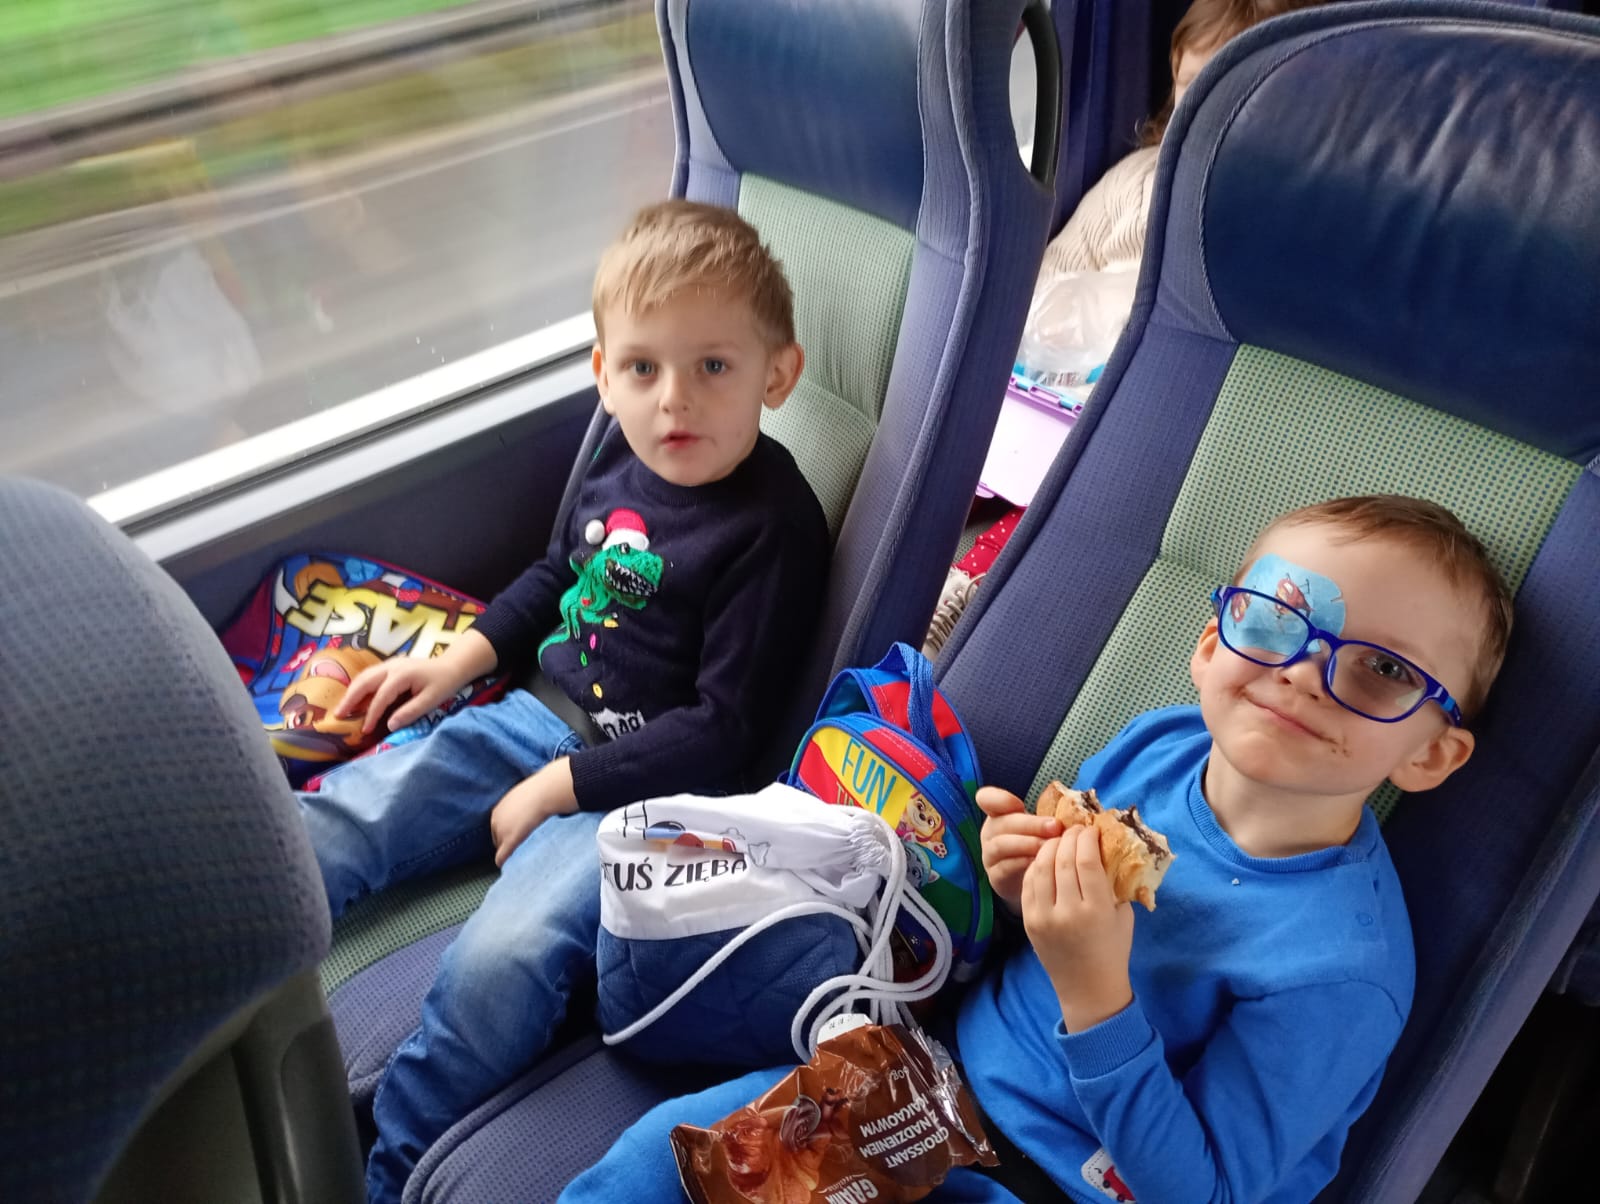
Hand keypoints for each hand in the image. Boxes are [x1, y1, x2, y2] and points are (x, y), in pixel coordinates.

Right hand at [336, 657, 462, 734]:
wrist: (452, 665)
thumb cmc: (444, 683)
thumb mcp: (432, 700)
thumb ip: (411, 712)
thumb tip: (390, 725)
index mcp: (402, 675)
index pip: (381, 696)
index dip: (371, 714)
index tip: (365, 730)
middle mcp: (392, 666)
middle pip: (364, 681)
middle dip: (350, 698)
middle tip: (338, 715)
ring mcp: (390, 664)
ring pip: (364, 676)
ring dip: (352, 692)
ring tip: (342, 709)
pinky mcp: (390, 666)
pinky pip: (370, 676)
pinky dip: (359, 687)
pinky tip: (355, 699)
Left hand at [489, 758, 576, 865]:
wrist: (545, 792)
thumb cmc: (541, 791)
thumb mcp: (526, 796)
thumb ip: (523, 805)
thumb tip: (533, 807)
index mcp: (498, 810)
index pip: (498, 827)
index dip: (507, 833)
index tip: (517, 838)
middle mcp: (496, 820)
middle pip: (497, 838)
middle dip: (506, 843)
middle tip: (519, 848)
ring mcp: (501, 831)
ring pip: (500, 848)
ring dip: (508, 852)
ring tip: (518, 857)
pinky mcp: (510, 840)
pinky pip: (502, 856)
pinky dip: (503, 861)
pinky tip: (506, 866)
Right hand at [977, 786, 1061, 916]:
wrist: (1035, 881)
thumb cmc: (1041, 845)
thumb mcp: (1042, 827)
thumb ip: (1048, 816)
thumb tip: (1076, 808)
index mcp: (999, 814)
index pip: (987, 798)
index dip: (999, 799)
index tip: (1019, 804)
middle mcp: (990, 833)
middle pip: (1003, 823)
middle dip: (1031, 824)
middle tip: (1056, 827)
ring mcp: (990, 855)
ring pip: (1002, 845)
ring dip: (1028, 844)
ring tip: (1051, 846)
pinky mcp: (995, 876)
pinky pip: (1006, 868)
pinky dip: (1024, 864)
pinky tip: (1043, 863)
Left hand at [1022, 826, 1134, 1032]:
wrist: (1088, 988)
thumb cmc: (1112, 949)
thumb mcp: (1122, 914)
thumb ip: (1113, 882)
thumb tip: (1104, 847)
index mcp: (1096, 910)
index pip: (1086, 860)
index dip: (1086, 838)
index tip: (1090, 829)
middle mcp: (1067, 912)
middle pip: (1062, 860)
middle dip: (1068, 838)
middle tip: (1074, 829)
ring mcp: (1044, 917)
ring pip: (1041, 868)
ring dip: (1049, 848)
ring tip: (1059, 840)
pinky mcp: (1030, 921)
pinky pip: (1029, 884)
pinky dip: (1036, 866)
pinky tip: (1045, 859)